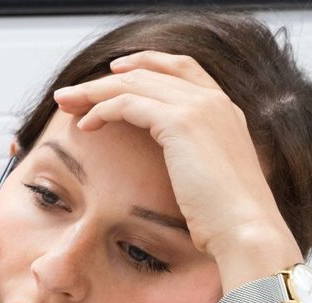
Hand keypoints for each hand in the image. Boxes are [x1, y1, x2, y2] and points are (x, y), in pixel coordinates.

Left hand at [50, 51, 294, 258]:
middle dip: (106, 79)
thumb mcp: (212, 177)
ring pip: (134, 84)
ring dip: (94, 91)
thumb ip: (196, 157)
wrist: (245, 228)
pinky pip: (128, 104)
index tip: (114, 71)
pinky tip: (85, 126)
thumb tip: (177, 165)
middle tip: (71, 92)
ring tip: (66, 104)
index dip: (146, 63)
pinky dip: (102, 110)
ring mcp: (199, 107)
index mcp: (225, 109)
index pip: (182, 67)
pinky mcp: (180, 122)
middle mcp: (214, 100)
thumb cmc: (226, 217)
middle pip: (149, 72)